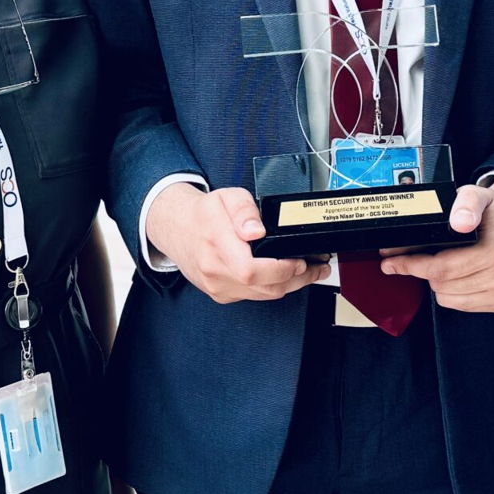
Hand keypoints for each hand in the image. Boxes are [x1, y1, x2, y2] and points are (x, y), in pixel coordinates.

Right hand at [146, 183, 330, 303]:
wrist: (177, 228)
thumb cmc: (204, 213)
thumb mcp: (226, 197)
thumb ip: (244, 210)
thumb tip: (256, 230)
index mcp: (216, 244)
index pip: (251, 270)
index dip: (281, 269)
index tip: (299, 260)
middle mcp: (215, 271)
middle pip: (263, 287)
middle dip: (296, 278)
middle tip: (316, 266)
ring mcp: (217, 287)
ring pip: (262, 295)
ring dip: (289, 285)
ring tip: (309, 271)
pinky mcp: (221, 294)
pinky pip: (254, 296)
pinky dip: (273, 287)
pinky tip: (285, 277)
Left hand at [381, 181, 493, 312]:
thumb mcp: (478, 195)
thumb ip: (466, 203)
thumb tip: (459, 222)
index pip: (443, 267)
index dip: (412, 265)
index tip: (392, 262)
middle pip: (442, 283)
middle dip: (420, 270)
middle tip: (409, 259)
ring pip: (447, 297)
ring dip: (437, 281)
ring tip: (442, 261)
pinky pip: (460, 304)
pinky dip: (451, 291)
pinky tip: (457, 274)